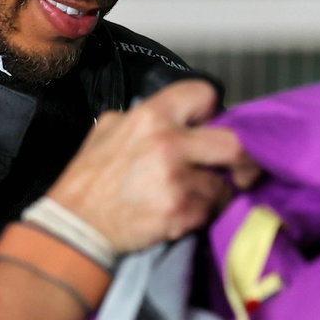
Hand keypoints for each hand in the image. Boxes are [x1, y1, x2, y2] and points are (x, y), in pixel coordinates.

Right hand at [44, 80, 258, 254]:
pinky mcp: (181, 211)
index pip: (205, 94)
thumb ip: (141, 118)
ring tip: (193, 197)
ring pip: (224, 184)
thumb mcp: (107, 130)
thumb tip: (171, 117)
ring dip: (216, 193)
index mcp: (150, 116)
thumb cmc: (88, 180)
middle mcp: (168, 143)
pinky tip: (180, 215)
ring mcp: (177, 179)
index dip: (212, 112)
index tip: (211, 129)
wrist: (76, 226)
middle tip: (240, 169)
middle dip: (243, 158)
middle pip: (235, 143)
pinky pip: (212, 210)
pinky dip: (203, 214)